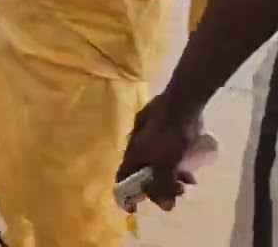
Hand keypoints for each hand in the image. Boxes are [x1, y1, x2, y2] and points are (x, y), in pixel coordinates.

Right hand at [116, 93, 202, 210]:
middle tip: (177, 194)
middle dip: (160, 188)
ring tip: (188, 182)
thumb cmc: (170, 134)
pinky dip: (176, 165)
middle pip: (144, 175)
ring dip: (171, 177)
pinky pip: (167, 155)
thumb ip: (164, 185)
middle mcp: (137, 148)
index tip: (135, 209)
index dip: (126, 195)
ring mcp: (150, 139)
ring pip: (158, 165)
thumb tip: (166, 207)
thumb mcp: (167, 164)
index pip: (123, 179)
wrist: (182, 103)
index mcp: (133, 155)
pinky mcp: (163, 133)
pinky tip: (190, 169)